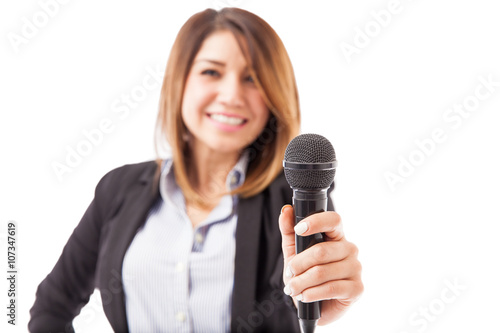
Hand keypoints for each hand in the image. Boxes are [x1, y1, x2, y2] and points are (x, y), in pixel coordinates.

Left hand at [278, 205, 362, 324]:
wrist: (315, 306)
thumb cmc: (306, 275)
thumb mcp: (293, 253)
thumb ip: (289, 232)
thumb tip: (286, 210)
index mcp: (336, 236)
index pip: (333, 220)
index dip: (316, 222)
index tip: (299, 229)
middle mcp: (350, 249)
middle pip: (321, 251)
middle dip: (298, 264)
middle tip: (290, 273)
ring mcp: (356, 268)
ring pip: (322, 272)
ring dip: (301, 282)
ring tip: (293, 288)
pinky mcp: (357, 288)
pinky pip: (330, 288)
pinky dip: (311, 294)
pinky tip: (304, 296)